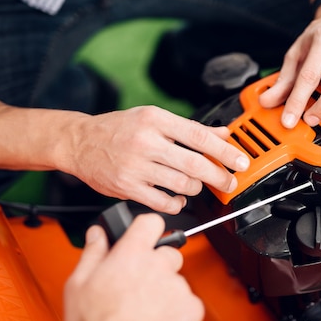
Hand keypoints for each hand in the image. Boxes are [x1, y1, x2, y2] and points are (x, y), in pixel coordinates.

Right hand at [63, 215, 203, 320]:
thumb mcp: (78, 283)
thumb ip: (93, 252)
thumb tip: (98, 234)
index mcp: (132, 254)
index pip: (151, 222)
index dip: (148, 229)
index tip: (145, 236)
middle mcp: (158, 265)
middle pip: (167, 252)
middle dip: (157, 265)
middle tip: (140, 285)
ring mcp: (177, 286)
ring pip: (177, 280)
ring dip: (166, 290)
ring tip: (145, 310)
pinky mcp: (191, 308)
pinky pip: (188, 302)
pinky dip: (178, 311)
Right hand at [68, 105, 248, 213]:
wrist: (80, 142)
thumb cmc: (118, 129)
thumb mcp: (153, 118)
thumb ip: (189, 128)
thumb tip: (222, 133)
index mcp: (155, 120)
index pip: (200, 136)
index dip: (226, 151)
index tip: (241, 161)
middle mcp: (146, 141)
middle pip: (195, 164)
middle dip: (220, 176)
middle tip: (229, 182)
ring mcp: (136, 166)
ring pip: (182, 185)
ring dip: (196, 188)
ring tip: (195, 185)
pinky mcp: (128, 187)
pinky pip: (163, 202)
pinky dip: (177, 203)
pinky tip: (178, 197)